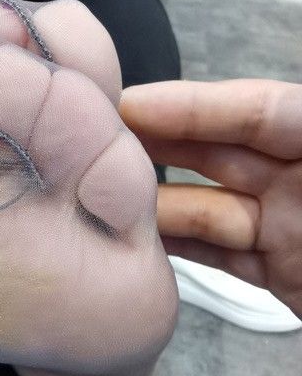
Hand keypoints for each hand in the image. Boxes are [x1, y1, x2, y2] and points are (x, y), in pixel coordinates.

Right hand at [120, 79, 301, 318]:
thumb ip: (297, 130)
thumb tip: (221, 139)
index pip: (256, 111)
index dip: (192, 105)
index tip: (130, 106)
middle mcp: (299, 178)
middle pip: (219, 153)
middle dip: (158, 142)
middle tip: (95, 140)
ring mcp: (287, 225)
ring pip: (208, 208)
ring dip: (156, 203)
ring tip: (102, 196)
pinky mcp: (278, 270)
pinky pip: (219, 254)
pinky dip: (178, 248)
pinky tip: (137, 240)